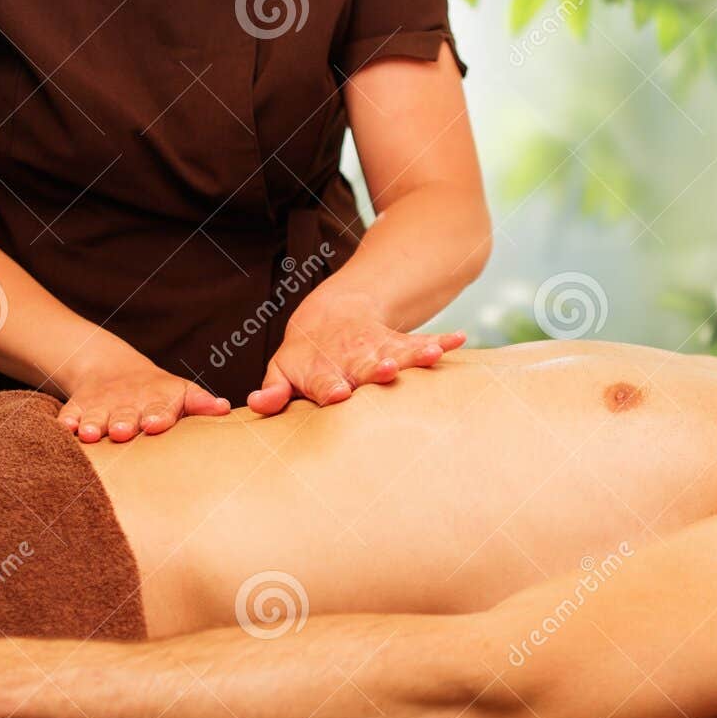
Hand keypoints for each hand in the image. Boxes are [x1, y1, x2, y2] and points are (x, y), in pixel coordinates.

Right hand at [59, 355, 229, 442]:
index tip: (156, 424)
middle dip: (124, 422)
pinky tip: (64, 430)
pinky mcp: (78, 407)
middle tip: (124, 431)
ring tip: (91, 435)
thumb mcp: (181, 392)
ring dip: (94, 424)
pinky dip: (66, 422)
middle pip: (126, 413)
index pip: (160, 408)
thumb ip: (200, 403)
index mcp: (157, 399)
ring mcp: (102, 405)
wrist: (113, 370)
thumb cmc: (159, 392)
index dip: (158, 415)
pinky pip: (69, 414)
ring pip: (96, 415)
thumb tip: (225, 408)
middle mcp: (128, 402)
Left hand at [249, 290, 465, 414]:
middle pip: (364, 366)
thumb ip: (275, 390)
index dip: (330, 387)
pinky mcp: (398, 343)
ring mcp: (377, 349)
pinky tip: (459, 339)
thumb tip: (257, 403)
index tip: (338, 394)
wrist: (332, 314)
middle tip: (387, 372)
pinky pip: (421, 341)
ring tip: (432, 356)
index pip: (324, 380)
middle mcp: (350, 359)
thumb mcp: (283, 369)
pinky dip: (440, 341)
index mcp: (320, 370)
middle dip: (376, 370)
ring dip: (413, 355)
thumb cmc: (305, 357)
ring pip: (396, 352)